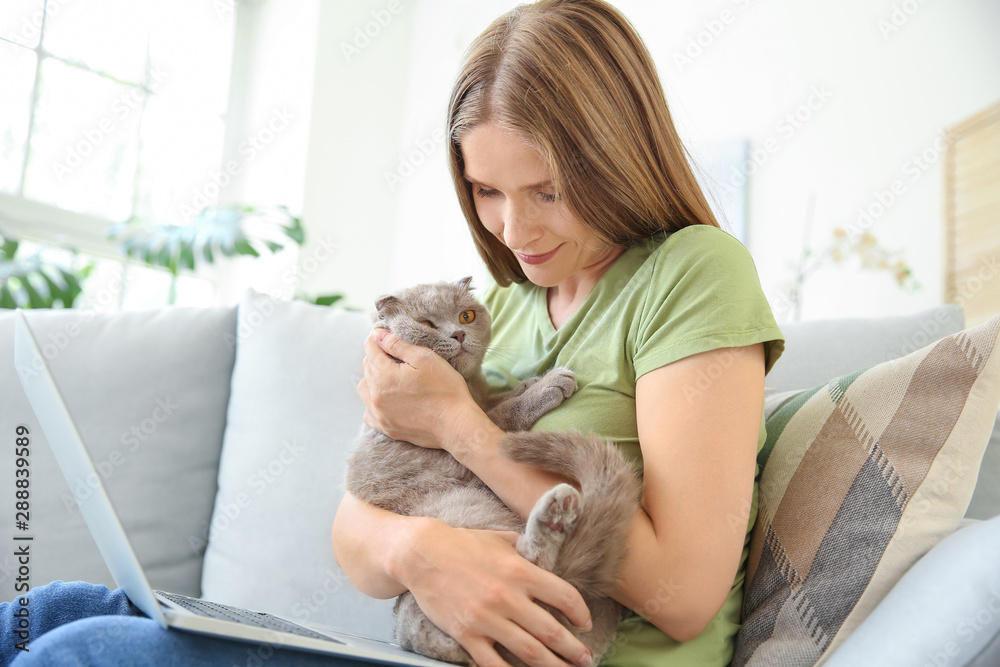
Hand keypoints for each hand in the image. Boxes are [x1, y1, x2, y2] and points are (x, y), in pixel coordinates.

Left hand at [357, 329, 477, 449]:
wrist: (455, 425)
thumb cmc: (445, 389)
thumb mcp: (425, 359)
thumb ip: (397, 344)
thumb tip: (378, 335)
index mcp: (384, 375)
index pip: (370, 349)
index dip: (379, 339)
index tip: (388, 337)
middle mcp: (376, 395)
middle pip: (367, 368)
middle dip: (378, 357)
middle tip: (396, 356)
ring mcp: (379, 414)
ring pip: (364, 389)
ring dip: (372, 379)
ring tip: (391, 377)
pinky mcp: (387, 428)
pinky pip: (368, 413)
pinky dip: (373, 403)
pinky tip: (387, 399)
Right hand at [396, 518, 593, 666]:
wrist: (422, 554)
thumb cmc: (464, 543)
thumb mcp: (503, 539)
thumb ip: (529, 552)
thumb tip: (552, 559)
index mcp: (520, 571)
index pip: (565, 597)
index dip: (581, 614)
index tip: (586, 624)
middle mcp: (507, 597)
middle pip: (552, 632)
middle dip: (574, 650)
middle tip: (587, 659)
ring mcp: (486, 619)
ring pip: (530, 652)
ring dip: (554, 666)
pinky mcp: (466, 635)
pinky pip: (494, 664)